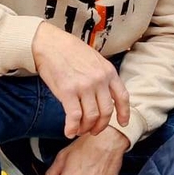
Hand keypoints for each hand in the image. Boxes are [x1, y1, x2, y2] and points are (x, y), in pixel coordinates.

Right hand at [31, 23, 129, 138]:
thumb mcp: (95, 59)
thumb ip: (102, 76)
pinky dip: (72, 128)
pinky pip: (74, 117)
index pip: (123, 97)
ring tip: (79, 130)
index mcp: (109, 72)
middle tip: (94, 131)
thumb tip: (105, 94)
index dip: (124, 113)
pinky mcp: (67, 92)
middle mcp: (100, 80)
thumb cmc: (70, 50)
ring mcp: (84, 87)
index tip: (123, 123)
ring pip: (91, 117)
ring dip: (85, 128)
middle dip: (101, 125)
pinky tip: (68, 132)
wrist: (49, 43)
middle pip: (106, 112)